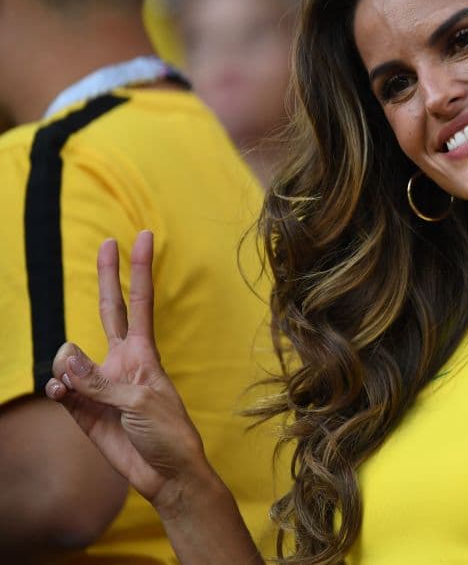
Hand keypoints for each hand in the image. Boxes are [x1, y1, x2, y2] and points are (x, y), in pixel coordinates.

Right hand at [45, 232, 209, 514]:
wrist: (165, 473)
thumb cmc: (168, 433)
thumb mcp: (140, 403)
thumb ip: (100, 380)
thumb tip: (64, 357)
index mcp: (144, 354)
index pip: (141, 303)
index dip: (140, 270)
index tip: (145, 235)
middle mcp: (121, 361)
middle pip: (110, 310)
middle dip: (108, 277)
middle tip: (106, 242)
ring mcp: (100, 383)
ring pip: (69, 357)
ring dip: (65, 366)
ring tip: (75, 387)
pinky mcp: (84, 408)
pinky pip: (60, 388)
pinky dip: (58, 389)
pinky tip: (64, 396)